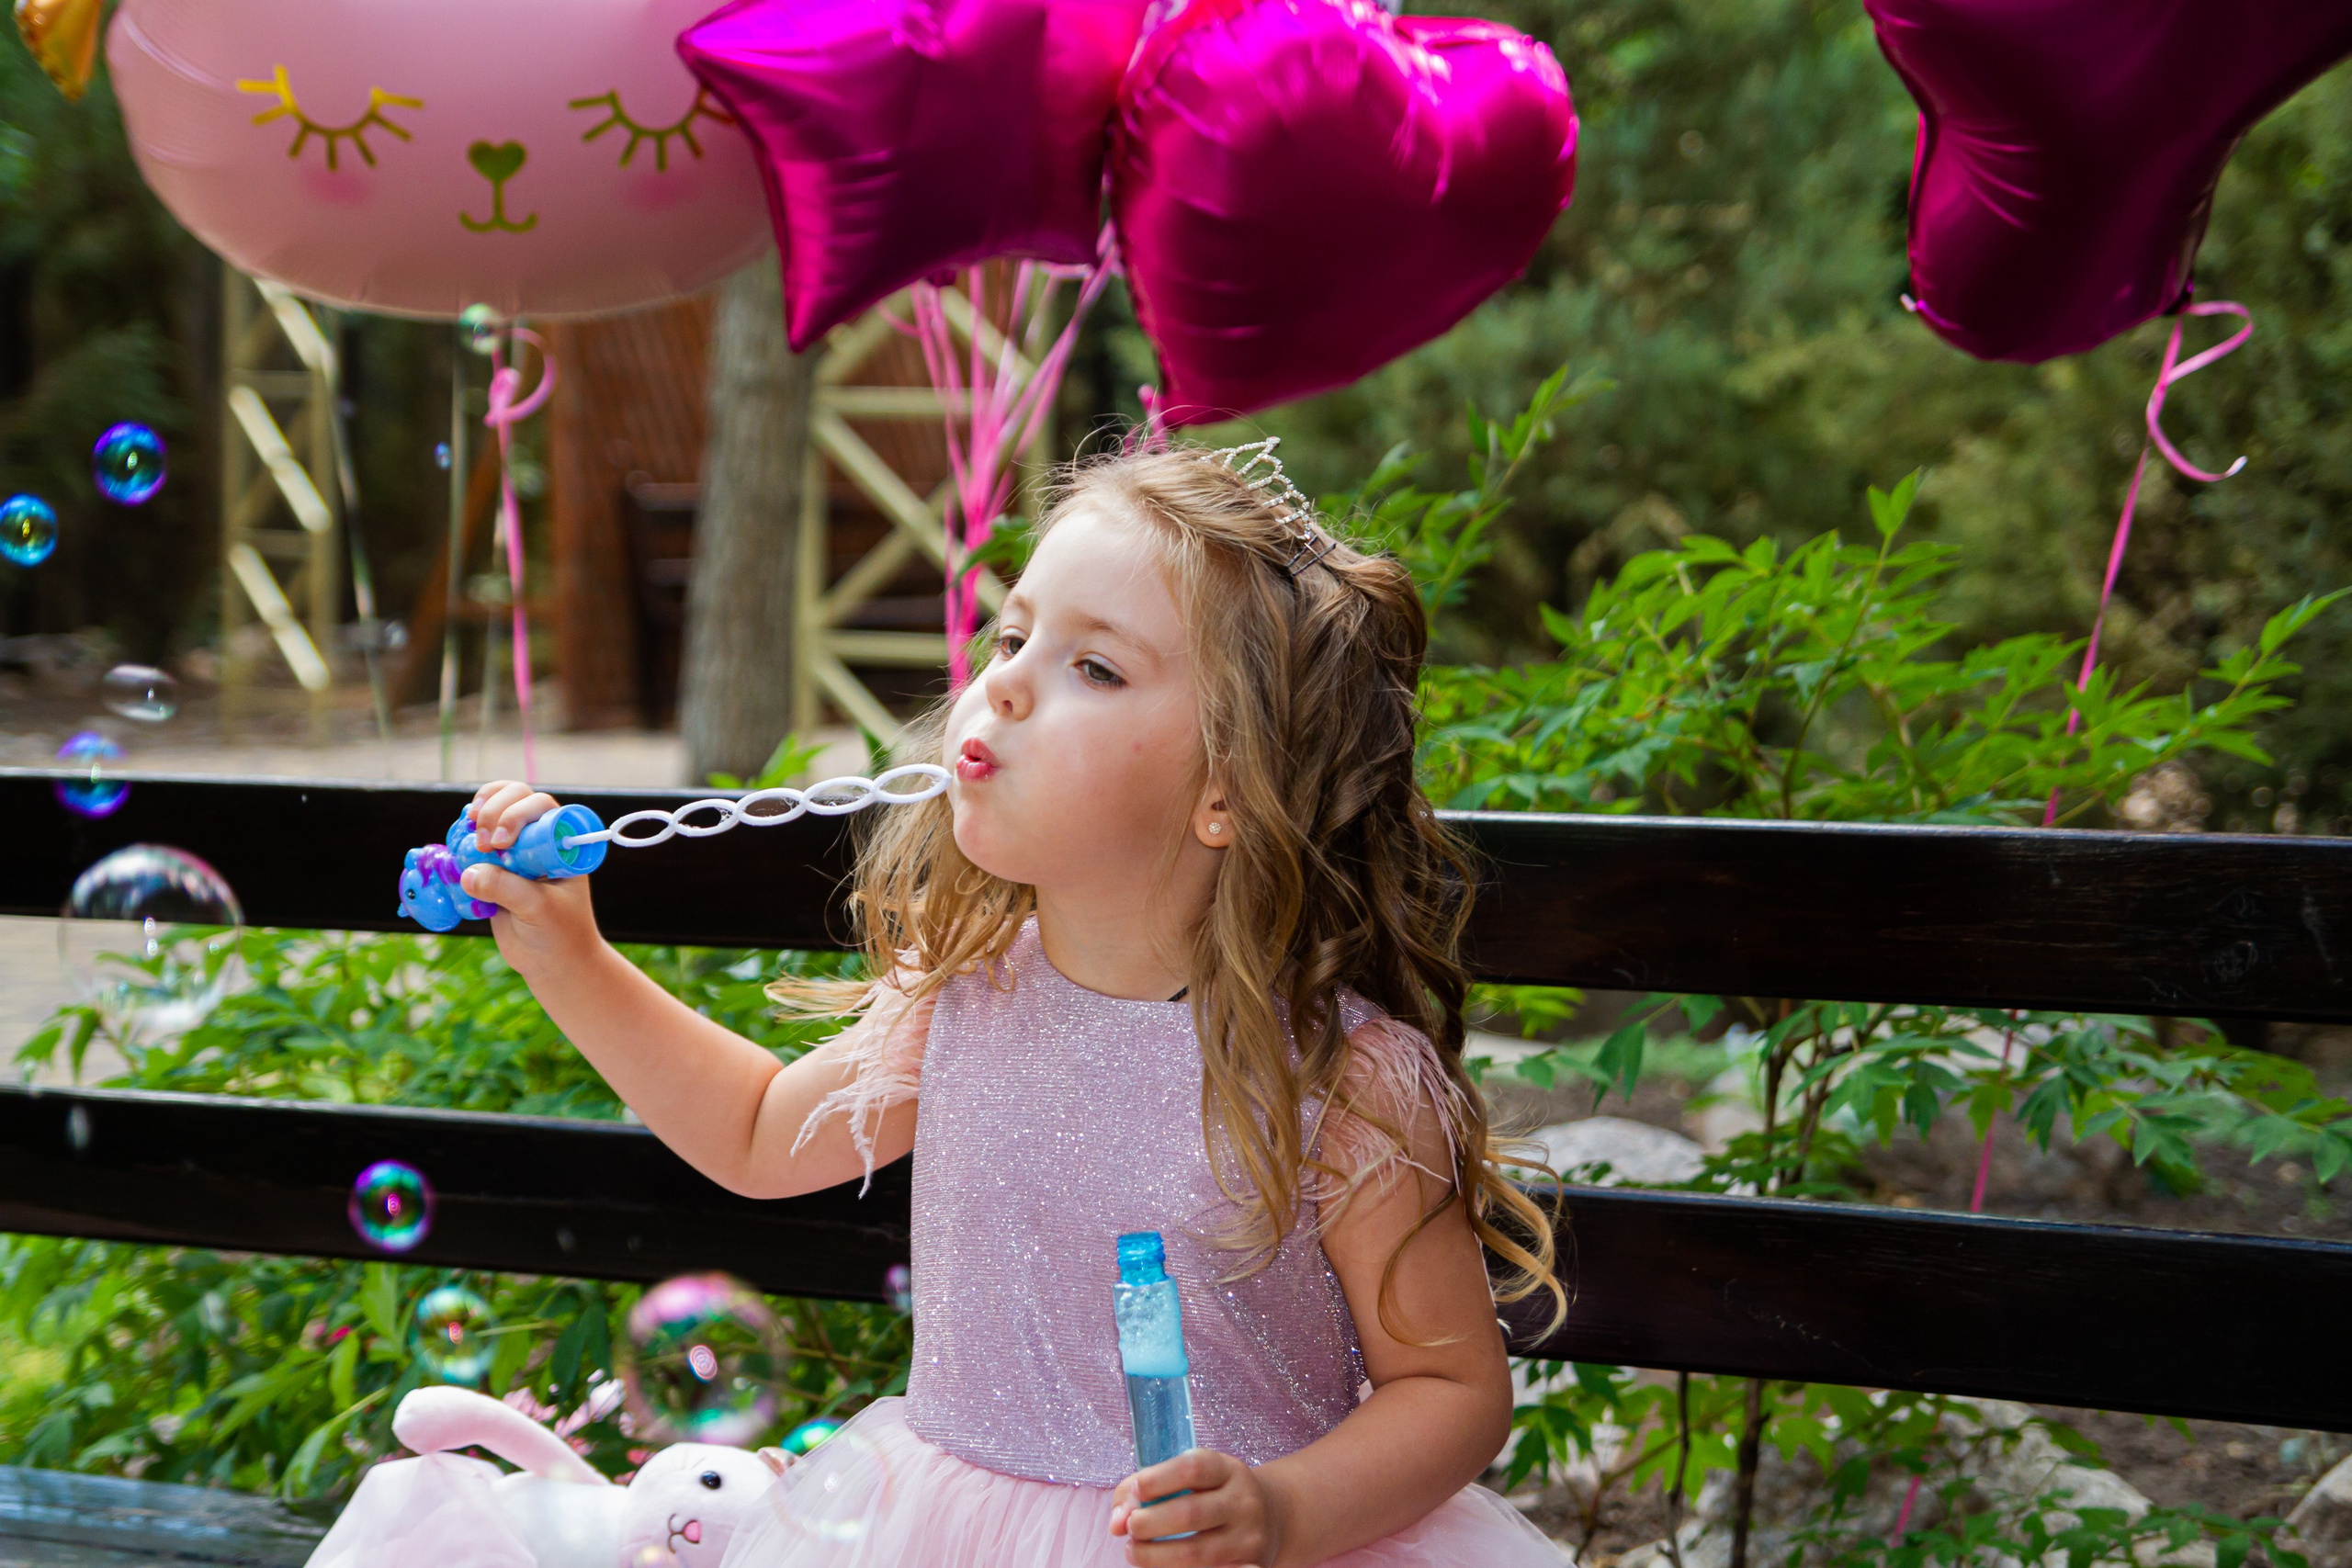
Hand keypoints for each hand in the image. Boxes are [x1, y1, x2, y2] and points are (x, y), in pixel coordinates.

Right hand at [459, 781, 604, 985]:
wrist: (552, 963)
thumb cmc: (559, 934)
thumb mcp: (537, 910)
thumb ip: (505, 889)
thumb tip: (467, 873)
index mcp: (561, 844)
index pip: (540, 806)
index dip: (516, 813)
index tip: (501, 843)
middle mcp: (539, 841)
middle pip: (514, 799)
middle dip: (492, 812)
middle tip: (482, 844)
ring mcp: (515, 852)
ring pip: (492, 815)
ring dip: (475, 820)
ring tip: (466, 841)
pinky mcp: (493, 869)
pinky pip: (473, 844)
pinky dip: (461, 840)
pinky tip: (456, 848)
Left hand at [1109, 1450, 1285, 1567]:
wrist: (1271, 1518)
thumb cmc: (1213, 1494)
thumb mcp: (1191, 1477)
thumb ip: (1146, 1488)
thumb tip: (1115, 1521)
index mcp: (1227, 1470)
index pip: (1193, 1469)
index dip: (1158, 1479)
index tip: (1136, 1490)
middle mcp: (1243, 1501)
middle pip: (1190, 1513)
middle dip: (1149, 1523)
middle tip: (1129, 1528)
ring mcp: (1248, 1537)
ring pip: (1195, 1553)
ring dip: (1154, 1556)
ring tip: (1133, 1551)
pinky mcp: (1249, 1566)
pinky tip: (1160, 1565)